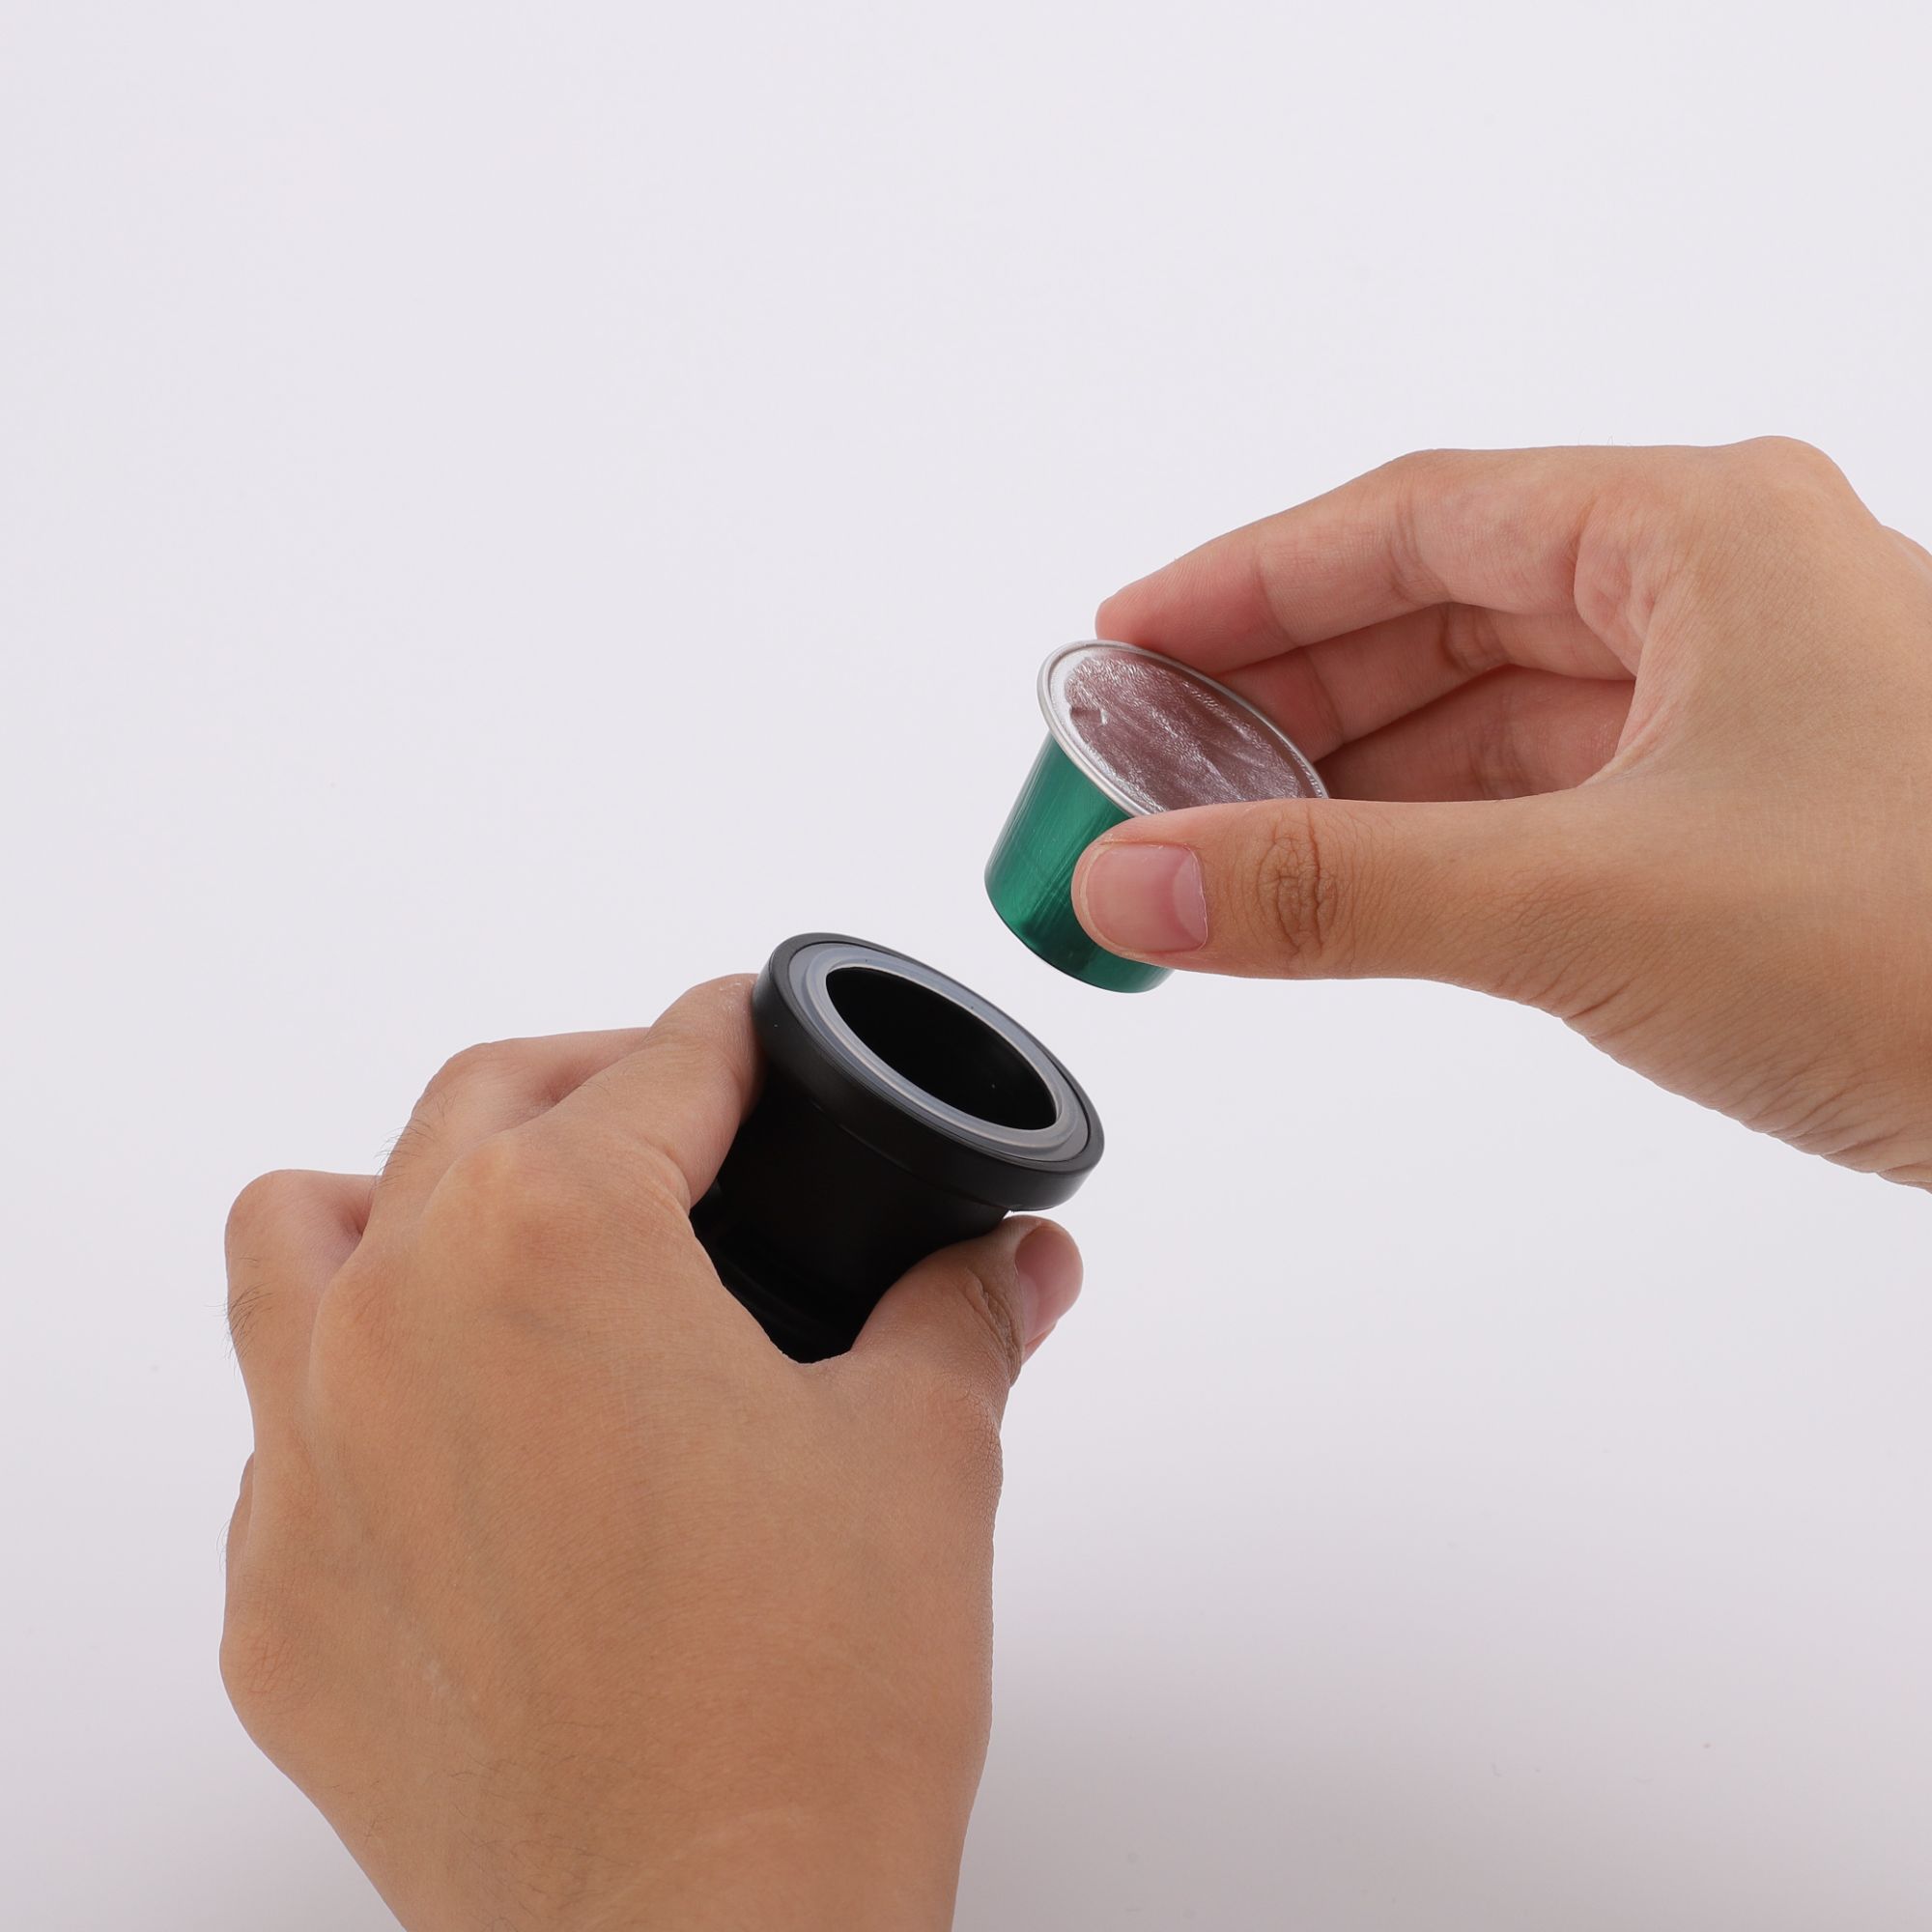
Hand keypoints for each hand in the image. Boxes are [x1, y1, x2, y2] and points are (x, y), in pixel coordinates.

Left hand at [220, 978, 1082, 1931]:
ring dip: (406, 1197)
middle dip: (593, 1084)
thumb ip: (963, 1309)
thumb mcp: (925, 1455)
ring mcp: (308, 1459)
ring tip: (511, 1238)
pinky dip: (357, 1384)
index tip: (753, 1034)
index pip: (658, 1067)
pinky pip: (279, 1425)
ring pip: (306, 1231)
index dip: (732, 1035)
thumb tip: (1013, 1254)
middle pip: (478, 1105)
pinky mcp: (278, 1597)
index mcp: (557, 1243)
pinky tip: (465, 1442)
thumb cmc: (806, 1707)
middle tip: (683, 1124)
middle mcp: (399, 1318)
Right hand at [1073, 439, 1931, 1186]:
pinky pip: (1541, 798)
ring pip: (1488, 712)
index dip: (1246, 580)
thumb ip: (1334, 891)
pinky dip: (1430, 840)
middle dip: (1281, 688)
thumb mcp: (1583, 902)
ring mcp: (1742, 710)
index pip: (1410, 520)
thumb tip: (1139, 886)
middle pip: (1438, 609)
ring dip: (1347, 773)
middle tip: (1142, 761)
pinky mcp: (1749, 819)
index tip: (1122, 641)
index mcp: (1699, 536)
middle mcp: (1723, 597)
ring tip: (1212, 835)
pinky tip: (1345, 885)